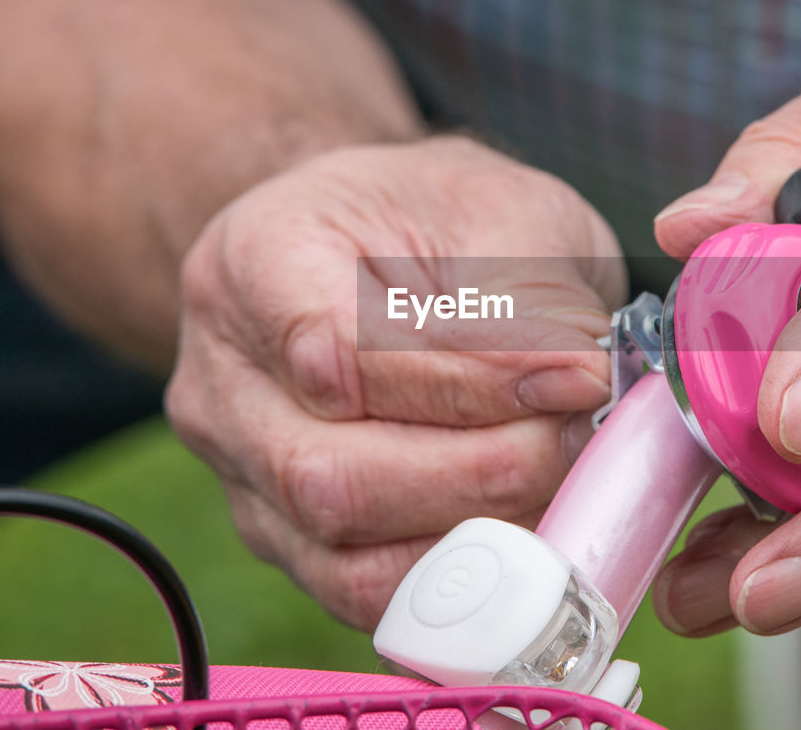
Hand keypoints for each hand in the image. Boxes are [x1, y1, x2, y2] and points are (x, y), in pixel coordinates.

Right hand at [165, 136, 624, 628]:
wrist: (382, 249)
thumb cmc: (440, 220)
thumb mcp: (499, 210)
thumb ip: (532, 298)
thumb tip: (577, 389)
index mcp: (254, 259)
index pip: (339, 350)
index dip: (467, 383)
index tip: (575, 376)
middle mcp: (222, 376)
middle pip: (328, 473)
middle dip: (481, 471)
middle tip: (578, 436)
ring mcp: (241, 468)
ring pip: (341, 550)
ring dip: (476, 532)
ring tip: (561, 479)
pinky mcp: (283, 532)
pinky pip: (360, 590)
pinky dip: (456, 575)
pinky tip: (526, 526)